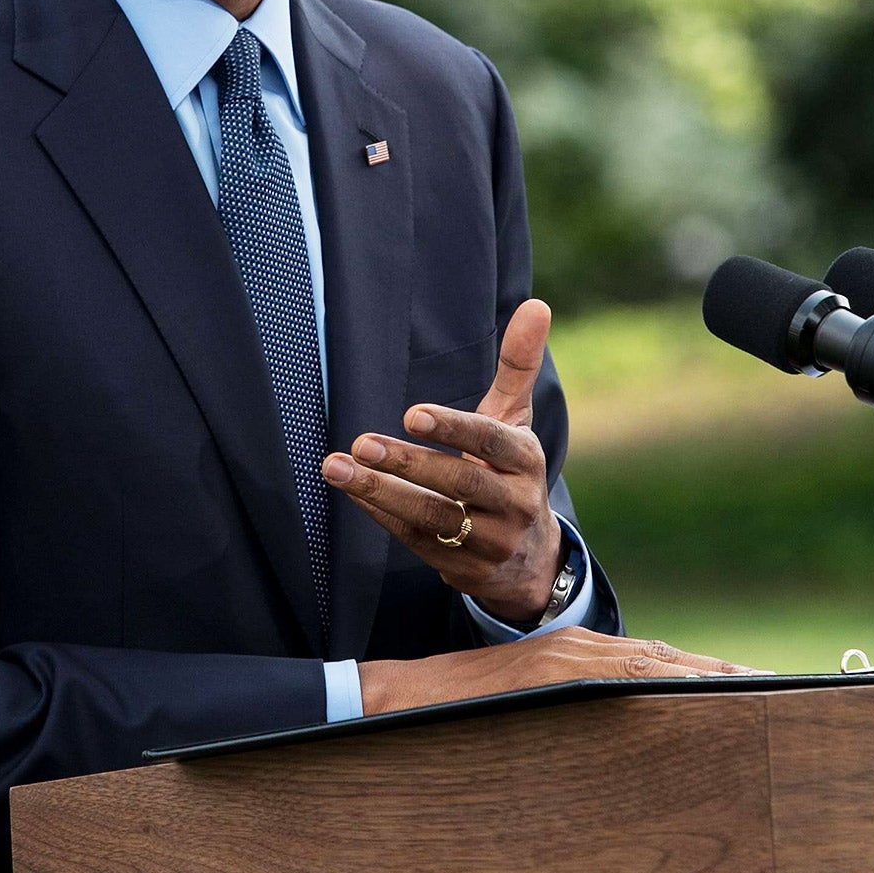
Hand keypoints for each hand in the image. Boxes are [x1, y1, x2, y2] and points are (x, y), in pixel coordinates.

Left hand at [322, 299, 563, 620]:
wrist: (528, 558)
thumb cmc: (509, 470)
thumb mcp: (516, 420)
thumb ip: (518, 365)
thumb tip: (536, 304)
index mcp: (525, 460)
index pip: (492, 443)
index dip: (454, 429)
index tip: (412, 414)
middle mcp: (514, 503)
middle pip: (459, 483)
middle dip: (408, 463)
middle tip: (361, 442)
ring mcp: (489, 541)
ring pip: (433, 517)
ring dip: (382, 493)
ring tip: (337, 467)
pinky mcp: (461, 568)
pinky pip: (416, 541)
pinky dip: (382, 516)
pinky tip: (353, 492)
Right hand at [356, 626, 764, 715]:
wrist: (402, 698)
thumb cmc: (460, 712)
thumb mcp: (527, 705)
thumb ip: (570, 710)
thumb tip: (610, 741)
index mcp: (575, 658)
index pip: (653, 660)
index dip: (702, 670)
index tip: (749, 683)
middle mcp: (578, 651)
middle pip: (665, 659)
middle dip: (720, 672)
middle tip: (774, 686)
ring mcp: (567, 661)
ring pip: (652, 664)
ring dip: (704, 675)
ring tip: (754, 689)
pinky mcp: (553, 676)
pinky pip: (620, 679)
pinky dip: (663, 682)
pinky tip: (696, 692)